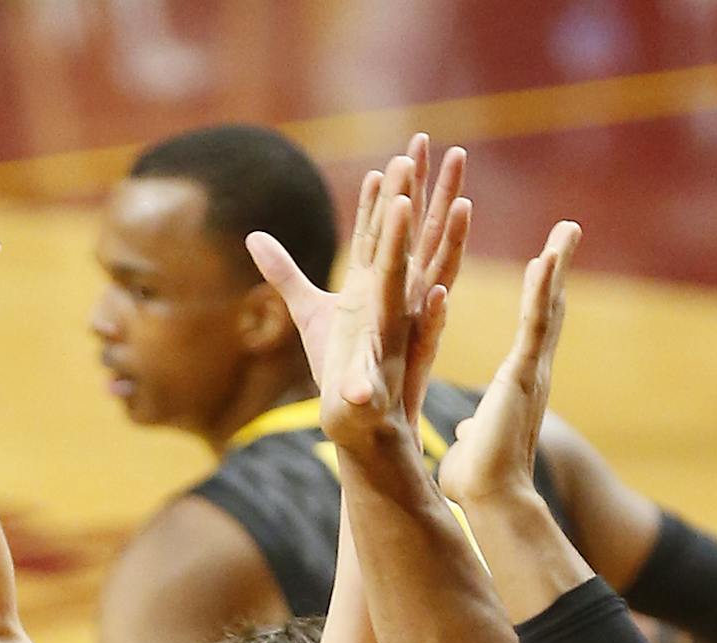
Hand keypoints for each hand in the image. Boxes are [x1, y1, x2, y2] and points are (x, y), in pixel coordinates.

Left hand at [247, 135, 470, 451]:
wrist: (360, 420)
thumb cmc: (340, 366)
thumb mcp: (311, 313)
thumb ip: (284, 273)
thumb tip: (254, 237)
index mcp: (380, 283)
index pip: (392, 225)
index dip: (399, 188)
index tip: (408, 147)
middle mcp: (403, 298)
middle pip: (424, 238)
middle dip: (436, 197)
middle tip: (451, 150)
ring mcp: (412, 328)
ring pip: (436, 279)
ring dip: (449, 245)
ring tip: (463, 205)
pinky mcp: (411, 364)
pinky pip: (429, 338)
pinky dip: (436, 318)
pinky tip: (440, 295)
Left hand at [438, 220, 579, 508]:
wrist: (489, 501)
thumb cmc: (478, 484)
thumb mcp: (471, 447)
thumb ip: (473, 433)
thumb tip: (466, 434)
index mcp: (518, 386)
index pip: (533, 333)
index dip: (541, 299)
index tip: (547, 267)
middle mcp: (532, 374)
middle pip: (549, 310)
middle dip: (559, 269)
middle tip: (568, 231)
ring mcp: (530, 372)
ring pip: (548, 309)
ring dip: (557, 266)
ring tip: (567, 229)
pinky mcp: (523, 376)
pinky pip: (534, 325)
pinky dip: (541, 291)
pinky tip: (547, 258)